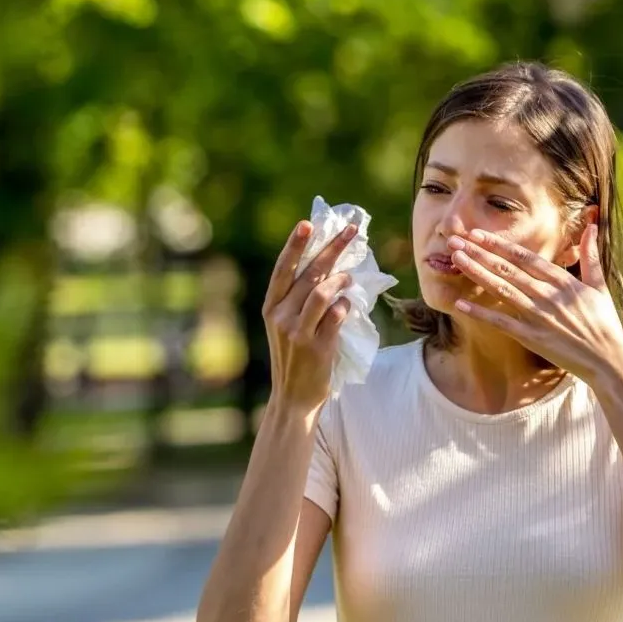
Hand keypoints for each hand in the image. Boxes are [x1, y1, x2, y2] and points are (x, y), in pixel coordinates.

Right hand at [262, 220, 356, 412]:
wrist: (293, 398)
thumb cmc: (295, 358)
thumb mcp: (287, 326)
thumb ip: (300, 300)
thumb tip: (328, 268)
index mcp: (270, 307)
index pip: (283, 269)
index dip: (295, 245)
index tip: (308, 223)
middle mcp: (280, 316)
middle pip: (309, 274)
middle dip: (333, 249)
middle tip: (352, 231)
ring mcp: (297, 332)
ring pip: (322, 292)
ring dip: (341, 280)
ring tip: (350, 278)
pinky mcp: (316, 347)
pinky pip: (335, 316)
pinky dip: (345, 306)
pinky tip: (347, 305)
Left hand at [448, 224, 622, 382]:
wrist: (607, 360)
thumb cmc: (604, 323)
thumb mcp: (599, 286)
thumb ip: (591, 256)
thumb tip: (592, 226)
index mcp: (562, 281)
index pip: (525, 257)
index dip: (499, 244)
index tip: (478, 234)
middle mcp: (547, 295)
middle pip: (507, 269)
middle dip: (480, 253)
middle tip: (455, 241)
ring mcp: (538, 316)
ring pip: (502, 290)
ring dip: (477, 273)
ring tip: (456, 260)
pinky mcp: (532, 338)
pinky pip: (501, 323)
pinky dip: (481, 313)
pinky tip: (460, 303)